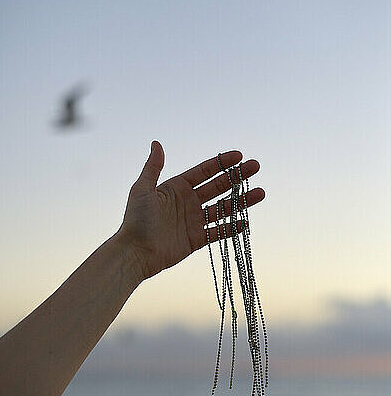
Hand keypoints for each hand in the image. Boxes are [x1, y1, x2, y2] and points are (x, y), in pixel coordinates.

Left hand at [117, 141, 264, 280]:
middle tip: (255, 166)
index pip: (203, 171)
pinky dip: (232, 226)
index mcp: (176, 187)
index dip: (221, 163)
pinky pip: (218, 231)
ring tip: (260, 192)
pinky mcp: (196, 239)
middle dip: (237, 176)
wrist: (135, 253)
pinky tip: (246, 220)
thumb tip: (156, 143)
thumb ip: (153, 167)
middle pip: (218, 186)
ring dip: (241, 200)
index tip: (239, 155)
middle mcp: (187, 202)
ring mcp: (193, 221)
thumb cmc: (135, 220)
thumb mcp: (142, 189)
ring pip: (223, 208)